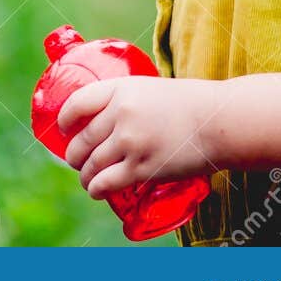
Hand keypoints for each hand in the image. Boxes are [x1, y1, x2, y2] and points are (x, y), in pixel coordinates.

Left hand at [57, 76, 213, 198]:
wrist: (216, 120)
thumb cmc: (188, 102)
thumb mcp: (150, 88)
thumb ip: (128, 100)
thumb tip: (110, 116)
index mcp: (121, 89)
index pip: (77, 104)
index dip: (64, 120)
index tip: (63, 129)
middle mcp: (120, 115)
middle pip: (81, 141)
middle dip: (74, 156)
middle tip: (77, 160)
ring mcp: (130, 143)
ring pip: (90, 165)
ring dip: (84, 176)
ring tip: (87, 180)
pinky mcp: (141, 168)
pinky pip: (106, 183)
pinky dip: (96, 189)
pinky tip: (97, 191)